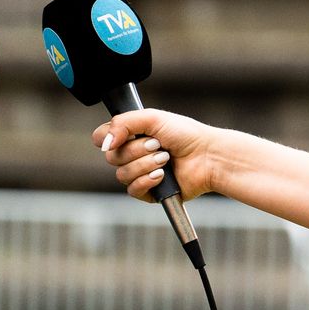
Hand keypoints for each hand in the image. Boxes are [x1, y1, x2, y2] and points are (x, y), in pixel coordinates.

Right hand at [92, 107, 222, 201]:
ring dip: (145, 164)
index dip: (107, 138)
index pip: (101, 138)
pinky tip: (162, 175)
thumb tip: (104, 142)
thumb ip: (123, 123)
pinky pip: (133, 190)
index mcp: (131, 135)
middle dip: (136, 150)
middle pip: (111, 157)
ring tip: (166, 159)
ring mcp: (139, 173)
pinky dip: (147, 180)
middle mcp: (132, 154)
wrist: (207, 156)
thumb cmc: (185, 134)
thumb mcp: (152, 118)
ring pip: (122, 174)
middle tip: (158, 145)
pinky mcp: (148, 192)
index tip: (121, 136)